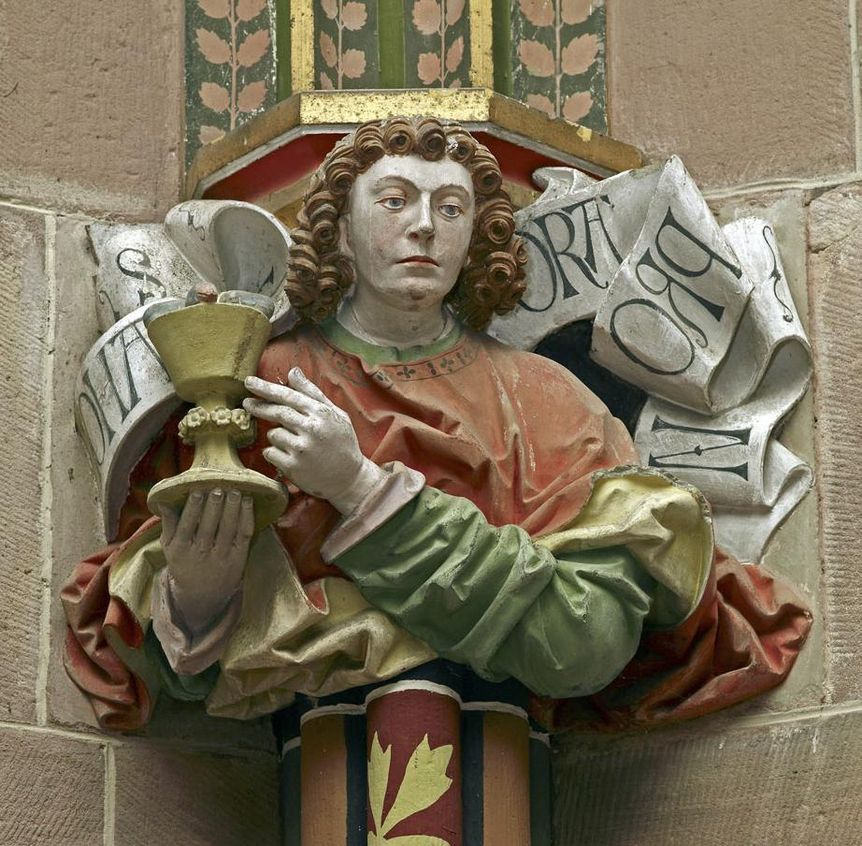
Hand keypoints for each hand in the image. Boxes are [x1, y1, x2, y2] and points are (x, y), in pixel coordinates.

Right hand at [157, 488, 253, 631]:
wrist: (202, 595)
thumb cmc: (184, 563)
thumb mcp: (170, 547)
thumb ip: (168, 523)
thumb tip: (164, 500)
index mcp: (181, 549)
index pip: (187, 525)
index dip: (193, 507)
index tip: (198, 490)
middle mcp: (201, 553)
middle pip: (209, 526)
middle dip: (215, 505)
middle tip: (219, 487)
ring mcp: (222, 556)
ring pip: (228, 528)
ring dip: (233, 508)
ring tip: (235, 491)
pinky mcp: (239, 558)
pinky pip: (244, 535)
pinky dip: (247, 517)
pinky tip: (248, 502)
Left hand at [243, 369, 384, 512]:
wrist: (350, 478)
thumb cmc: (343, 443)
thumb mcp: (335, 413)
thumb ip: (312, 392)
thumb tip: (292, 371)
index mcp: (321, 414)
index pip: (288, 396)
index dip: (266, 388)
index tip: (249, 382)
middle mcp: (311, 429)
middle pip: (277, 412)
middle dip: (259, 406)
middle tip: (247, 403)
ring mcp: (301, 449)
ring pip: (273, 433)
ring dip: (277, 435)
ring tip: (294, 443)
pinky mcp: (293, 466)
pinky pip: (270, 452)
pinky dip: (274, 453)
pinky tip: (290, 456)